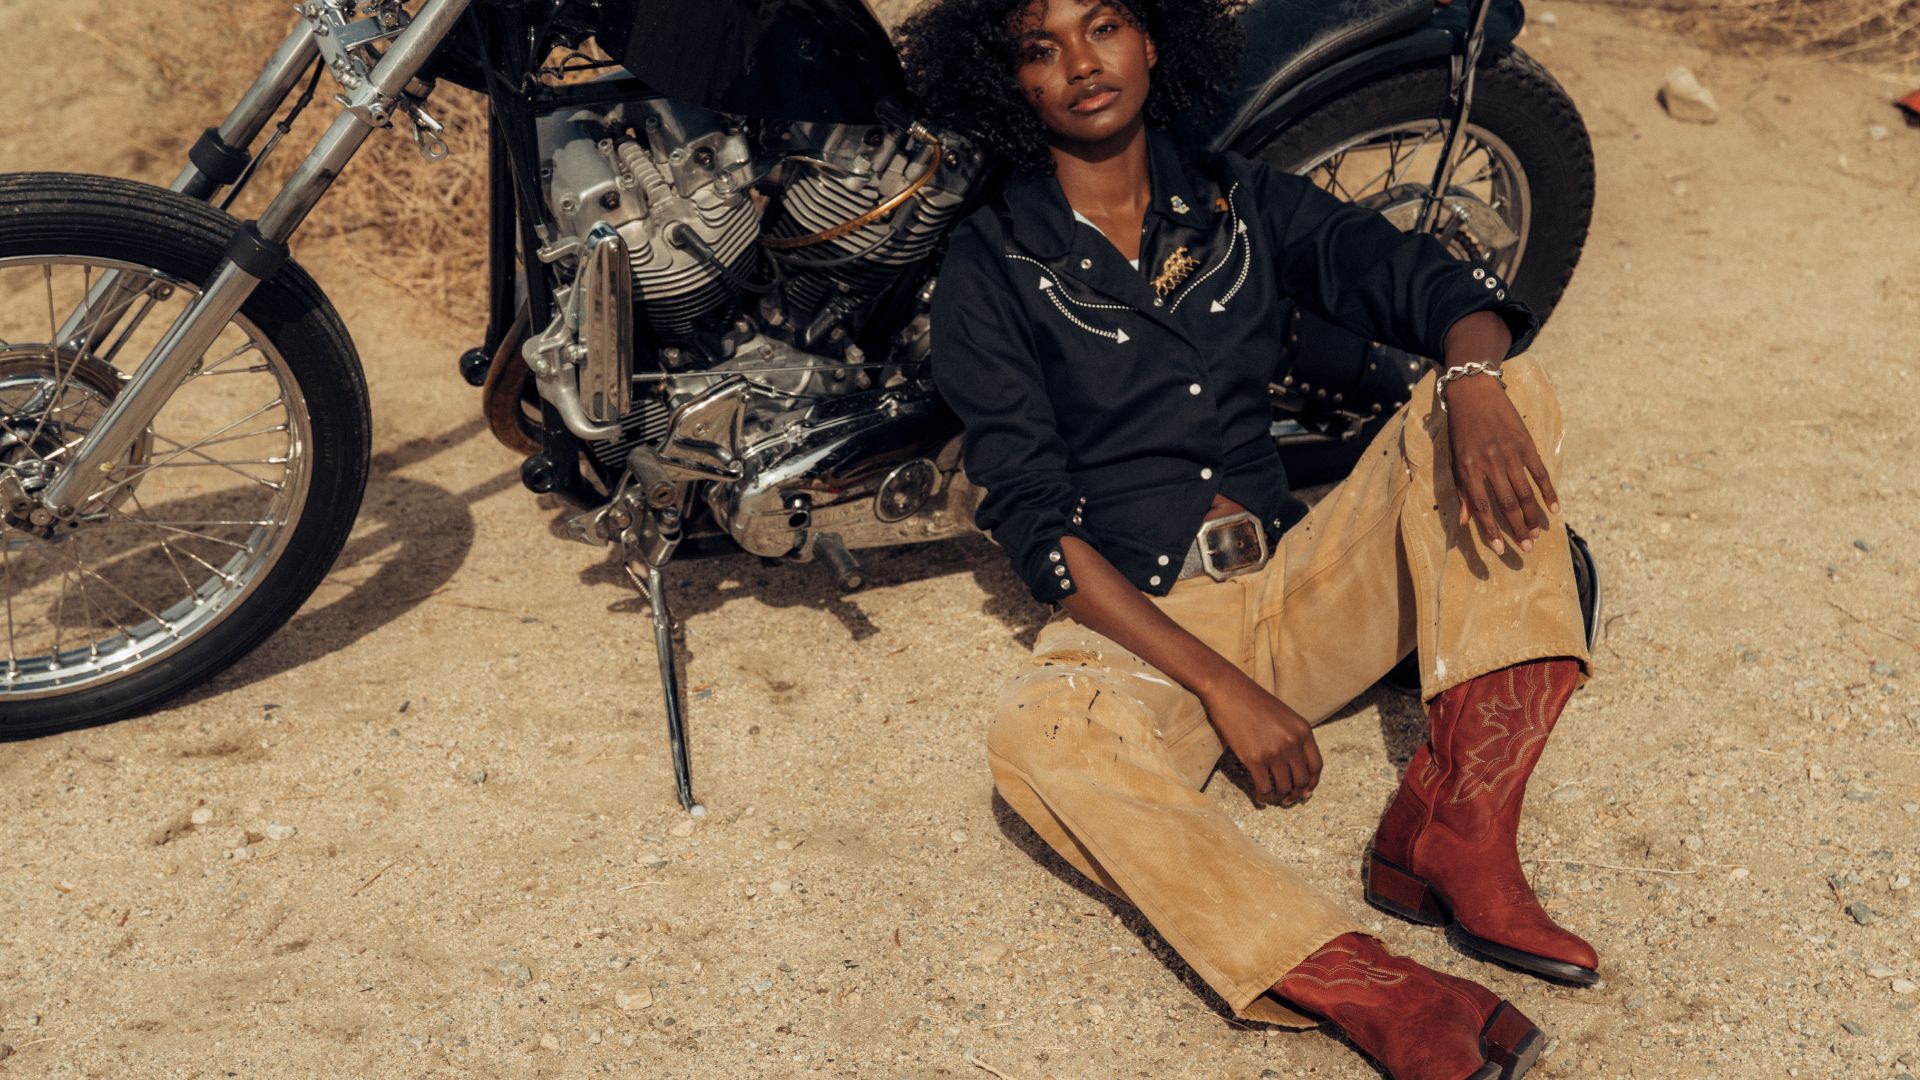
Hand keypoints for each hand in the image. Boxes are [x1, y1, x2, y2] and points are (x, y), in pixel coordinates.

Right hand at [1201, 675, 1322, 806]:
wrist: (1228, 690)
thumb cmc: (1253, 701)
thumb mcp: (1284, 716)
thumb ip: (1293, 737)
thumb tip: (1295, 767)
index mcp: (1303, 730)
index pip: (1316, 766)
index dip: (1312, 783)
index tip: (1306, 791)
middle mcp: (1292, 742)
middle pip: (1302, 780)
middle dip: (1296, 794)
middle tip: (1288, 799)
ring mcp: (1274, 752)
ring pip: (1284, 787)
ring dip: (1279, 798)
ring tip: (1273, 798)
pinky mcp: (1254, 759)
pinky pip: (1264, 787)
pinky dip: (1263, 796)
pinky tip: (1260, 796)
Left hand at [1442, 372, 1558, 555]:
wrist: (1474, 393)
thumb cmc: (1461, 430)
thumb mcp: (1454, 460)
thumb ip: (1461, 491)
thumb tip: (1465, 522)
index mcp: (1468, 470)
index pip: (1482, 508)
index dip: (1491, 531)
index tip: (1500, 550)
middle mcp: (1490, 464)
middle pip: (1507, 504)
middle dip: (1517, 529)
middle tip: (1526, 548)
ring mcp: (1510, 454)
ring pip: (1525, 493)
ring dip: (1532, 516)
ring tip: (1537, 534)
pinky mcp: (1526, 444)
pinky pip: (1540, 473)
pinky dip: (1549, 492)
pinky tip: (1554, 509)